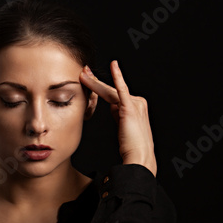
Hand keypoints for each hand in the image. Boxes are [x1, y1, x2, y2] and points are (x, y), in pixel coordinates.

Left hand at [80, 61, 156, 176]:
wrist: (139, 156)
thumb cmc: (131, 147)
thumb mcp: (124, 126)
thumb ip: (119, 114)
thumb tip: (113, 107)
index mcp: (135, 107)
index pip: (114, 94)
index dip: (100, 87)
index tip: (89, 79)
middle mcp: (137, 102)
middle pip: (111, 90)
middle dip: (95, 81)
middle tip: (84, 71)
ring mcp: (135, 104)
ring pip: (111, 91)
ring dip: (95, 83)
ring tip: (83, 74)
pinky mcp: (131, 107)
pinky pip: (122, 89)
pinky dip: (117, 77)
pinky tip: (113, 65)